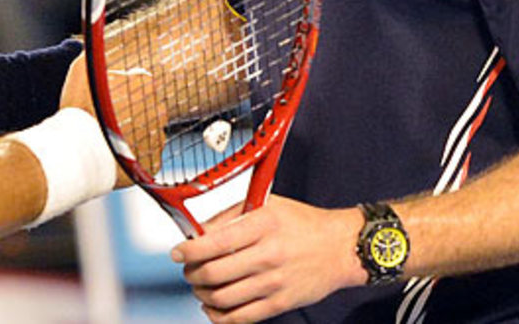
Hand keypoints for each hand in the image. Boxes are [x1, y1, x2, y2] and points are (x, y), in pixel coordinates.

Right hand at [60, 52, 166, 186]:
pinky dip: (131, 158)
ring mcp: (157, 139)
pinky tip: (113, 157)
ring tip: (106, 141)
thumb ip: (93, 54)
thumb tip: (93, 44)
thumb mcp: (81, 71)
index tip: (108, 97)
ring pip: (146, 134)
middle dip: (130, 112)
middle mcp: (159, 111)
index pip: (140, 82)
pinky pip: (143, 158)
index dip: (123, 89)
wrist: (79, 154)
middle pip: (146, 108)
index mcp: (146, 85)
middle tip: (105, 119)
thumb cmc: (79, 110)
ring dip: (131, 135)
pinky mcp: (152, 164)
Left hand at [171, 196, 364, 322]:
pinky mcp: (280, 303)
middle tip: (187, 268)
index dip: (188, 250)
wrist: (341, 247)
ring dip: (201, 293)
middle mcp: (268, 254)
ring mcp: (274, 283)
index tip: (177, 252)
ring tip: (199, 285)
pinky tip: (213, 306)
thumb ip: (231, 216)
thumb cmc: (304, 223)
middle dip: (191, 273)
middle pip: (214, 273)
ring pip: (223, 298)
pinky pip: (241, 317)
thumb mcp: (267, 205)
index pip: (214, 242)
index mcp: (263, 225)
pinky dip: (219, 316)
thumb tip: (199, 230)